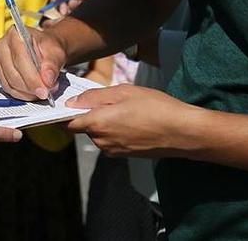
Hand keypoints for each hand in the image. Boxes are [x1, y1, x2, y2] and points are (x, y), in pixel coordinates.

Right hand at [0, 24, 66, 100]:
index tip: (44, 90)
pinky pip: (8, 89)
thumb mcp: (56, 52)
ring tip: (44, 91)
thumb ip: (52, 64)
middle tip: (47, 93)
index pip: (20, 59)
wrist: (44, 49)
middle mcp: (2, 46)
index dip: (32, 77)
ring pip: (10, 84)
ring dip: (27, 93)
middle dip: (31, 87)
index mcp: (15, 34)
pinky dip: (22, 94)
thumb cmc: (48, 47)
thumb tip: (47, 80)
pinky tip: (34, 92)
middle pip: (13, 73)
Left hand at [65, 84, 206, 157]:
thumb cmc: (156, 107)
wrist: (183, 132)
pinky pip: (111, 140)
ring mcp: (113, 151)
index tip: (63, 104)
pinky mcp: (124, 155)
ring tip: (126, 109)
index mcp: (98, 124)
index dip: (63, 114)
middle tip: (108, 99)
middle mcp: (102, 141)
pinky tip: (133, 120)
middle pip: (84, 127)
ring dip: (104, 122)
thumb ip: (95, 97)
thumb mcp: (124, 92)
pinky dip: (115, 130)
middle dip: (89, 114)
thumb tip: (72, 103)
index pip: (67, 123)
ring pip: (98, 134)